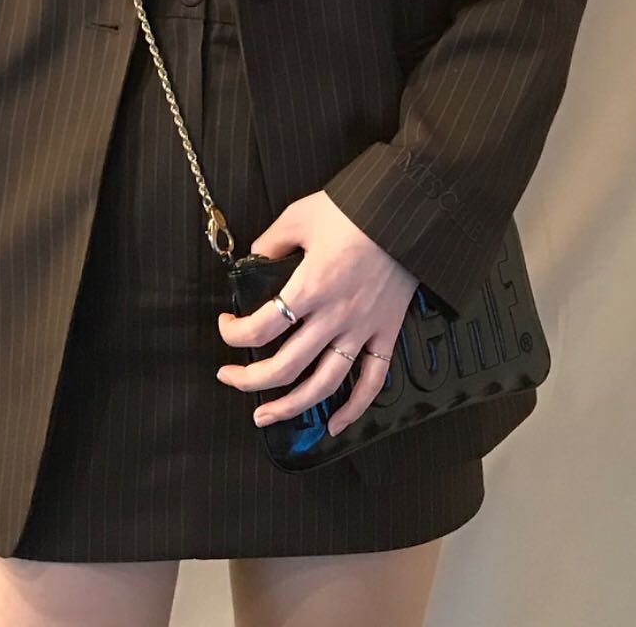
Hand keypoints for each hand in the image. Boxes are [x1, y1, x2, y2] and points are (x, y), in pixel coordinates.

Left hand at [215, 189, 418, 436]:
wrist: (408, 212)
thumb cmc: (356, 210)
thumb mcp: (301, 215)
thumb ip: (272, 240)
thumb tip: (255, 258)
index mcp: (309, 286)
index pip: (260, 327)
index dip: (233, 333)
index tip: (226, 325)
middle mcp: (334, 315)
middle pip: (285, 366)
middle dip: (249, 380)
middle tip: (230, 378)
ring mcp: (362, 328)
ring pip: (324, 384)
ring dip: (291, 407)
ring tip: (266, 417)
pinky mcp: (386, 332)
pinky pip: (373, 381)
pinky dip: (355, 409)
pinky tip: (335, 424)